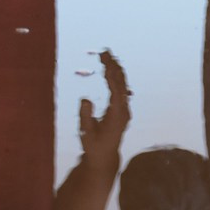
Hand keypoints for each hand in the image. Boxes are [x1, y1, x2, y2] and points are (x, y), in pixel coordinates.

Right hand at [77, 49, 131, 164]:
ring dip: (115, 69)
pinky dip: (115, 76)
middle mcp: (123, 111)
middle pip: (121, 85)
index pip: (116, 92)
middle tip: (105, 51)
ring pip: (122, 85)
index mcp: (116, 116)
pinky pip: (120, 89)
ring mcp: (124, 110)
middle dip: (113, 67)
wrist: (104, 157)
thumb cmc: (93, 146)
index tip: (105, 63)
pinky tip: (109, 68)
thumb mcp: (86, 134)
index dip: (111, 77)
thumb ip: (85, 117)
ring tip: (107, 55)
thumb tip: (85, 98)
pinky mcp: (122, 109)